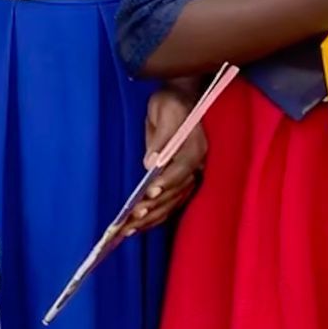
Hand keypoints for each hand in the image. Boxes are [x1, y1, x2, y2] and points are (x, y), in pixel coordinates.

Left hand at [121, 85, 205, 234]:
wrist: (181, 100)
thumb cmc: (170, 103)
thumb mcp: (164, 109)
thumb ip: (160, 135)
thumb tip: (151, 163)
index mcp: (195, 147)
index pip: (182, 169)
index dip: (167, 182)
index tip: (150, 193)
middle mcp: (197, 165)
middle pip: (176, 191)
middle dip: (154, 206)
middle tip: (132, 217)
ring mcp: (191, 175)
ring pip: (173, 202)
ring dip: (152, 217)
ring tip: (129, 228)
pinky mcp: (182, 181)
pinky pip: (171, 203)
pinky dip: (156, 216)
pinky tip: (139, 225)